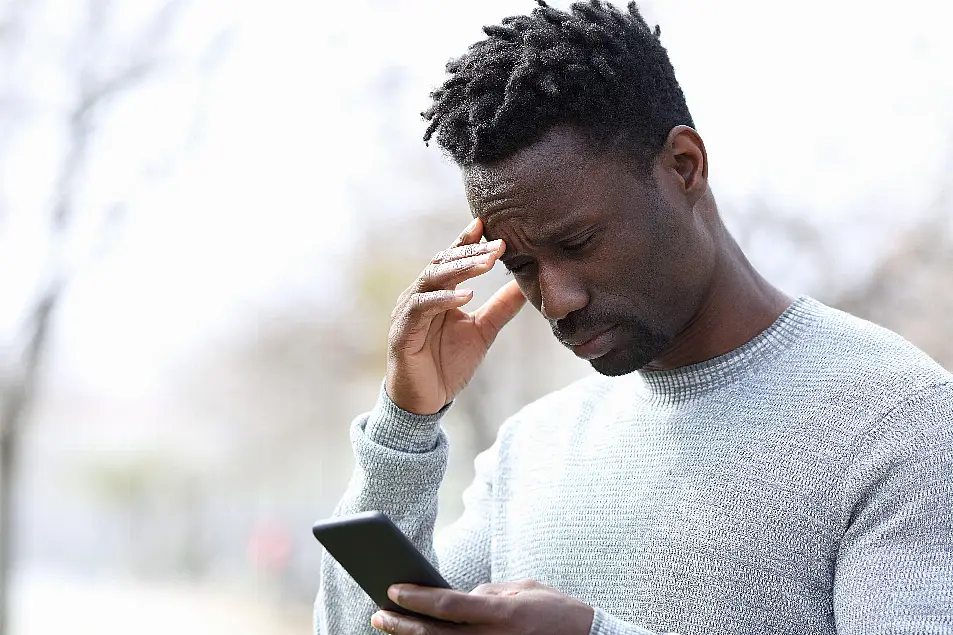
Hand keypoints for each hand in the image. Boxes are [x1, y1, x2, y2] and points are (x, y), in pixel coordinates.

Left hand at [370, 580, 594, 634]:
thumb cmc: (557, 611)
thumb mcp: (525, 588)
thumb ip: (489, 591)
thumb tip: (460, 597)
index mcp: (503, 613)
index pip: (449, 605)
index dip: (417, 598)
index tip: (392, 589)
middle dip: (402, 625)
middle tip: (378, 614)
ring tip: (390, 629)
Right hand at [386, 217, 525, 414]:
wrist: (424, 401)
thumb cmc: (447, 364)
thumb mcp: (483, 331)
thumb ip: (501, 307)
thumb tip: (525, 284)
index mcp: (436, 293)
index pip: (451, 259)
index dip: (466, 241)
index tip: (487, 225)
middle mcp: (419, 296)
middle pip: (442, 264)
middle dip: (470, 252)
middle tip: (497, 245)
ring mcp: (408, 312)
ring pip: (431, 280)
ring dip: (459, 270)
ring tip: (486, 263)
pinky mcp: (402, 332)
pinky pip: (421, 309)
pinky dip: (444, 300)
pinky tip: (467, 296)